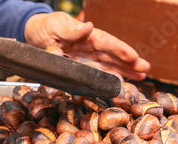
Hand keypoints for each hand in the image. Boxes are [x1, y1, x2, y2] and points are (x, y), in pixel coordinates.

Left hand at [24, 12, 149, 80]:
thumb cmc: (44, 27)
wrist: (31, 35)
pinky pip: (96, 74)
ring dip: (124, 71)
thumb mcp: (54, 25)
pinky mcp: (79, 67)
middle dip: (129, 63)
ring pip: (108, 65)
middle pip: (112, 55)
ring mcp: (86, 58)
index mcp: (85, 35)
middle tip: (145, 70)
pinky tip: (120, 83)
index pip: (106, 43)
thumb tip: (88, 27)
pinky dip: (108, 78)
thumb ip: (69, 29)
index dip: (120, 50)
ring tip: (141, 76)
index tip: (133, 57)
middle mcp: (89, 47)